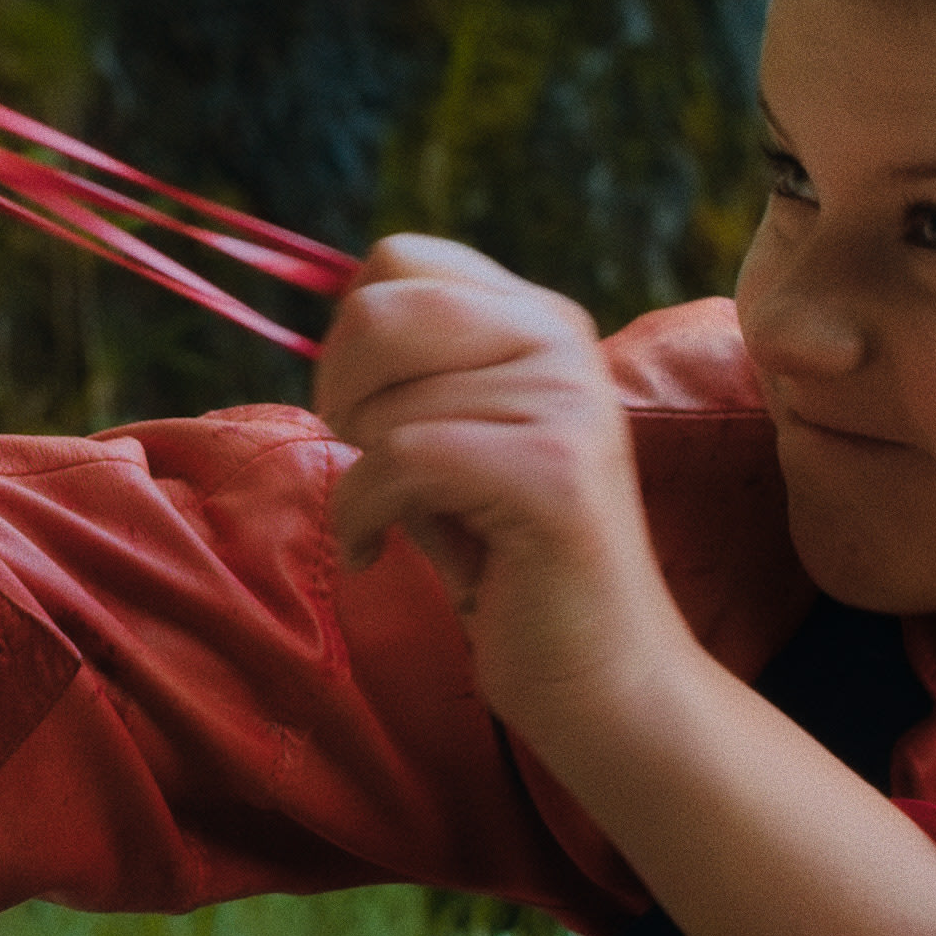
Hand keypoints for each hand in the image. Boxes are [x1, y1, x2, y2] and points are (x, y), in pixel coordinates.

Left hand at [315, 236, 683, 715]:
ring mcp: (566, 402)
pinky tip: (379, 553)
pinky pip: (400, 460)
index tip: (366, 410)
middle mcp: (562, 341)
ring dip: (361, 478)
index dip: (350, 337)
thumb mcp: (452, 439)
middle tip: (368, 464)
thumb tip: (335, 323)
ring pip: (387, 404)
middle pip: (379, 311)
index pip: (398, 258)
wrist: (600, 677)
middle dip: (341, 394)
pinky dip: (362, 517)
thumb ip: (410, 372)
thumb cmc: (504, 562)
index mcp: (540, 319)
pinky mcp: (551, 472)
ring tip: (398, 523)